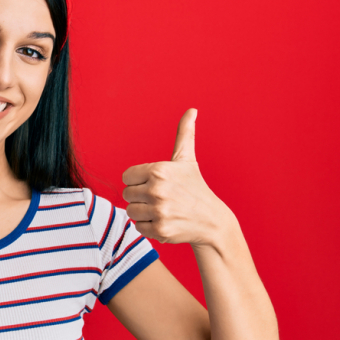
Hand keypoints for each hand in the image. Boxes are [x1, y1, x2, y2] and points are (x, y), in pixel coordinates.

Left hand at [122, 108, 238, 246]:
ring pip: (130, 211)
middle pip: (127, 194)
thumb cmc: (195, 188)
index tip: (154, 184)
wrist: (212, 221)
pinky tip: (164, 221)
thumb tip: (192, 110)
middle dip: (141, 197)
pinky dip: (148, 226)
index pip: (126, 177)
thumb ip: (184, 134)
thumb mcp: (187, 160)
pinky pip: (138, 226)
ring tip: (162, 209)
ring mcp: (159, 210)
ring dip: (143, 212)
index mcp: (158, 170)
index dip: (138, 181)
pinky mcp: (160, 229)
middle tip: (161, 198)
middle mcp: (157, 189)